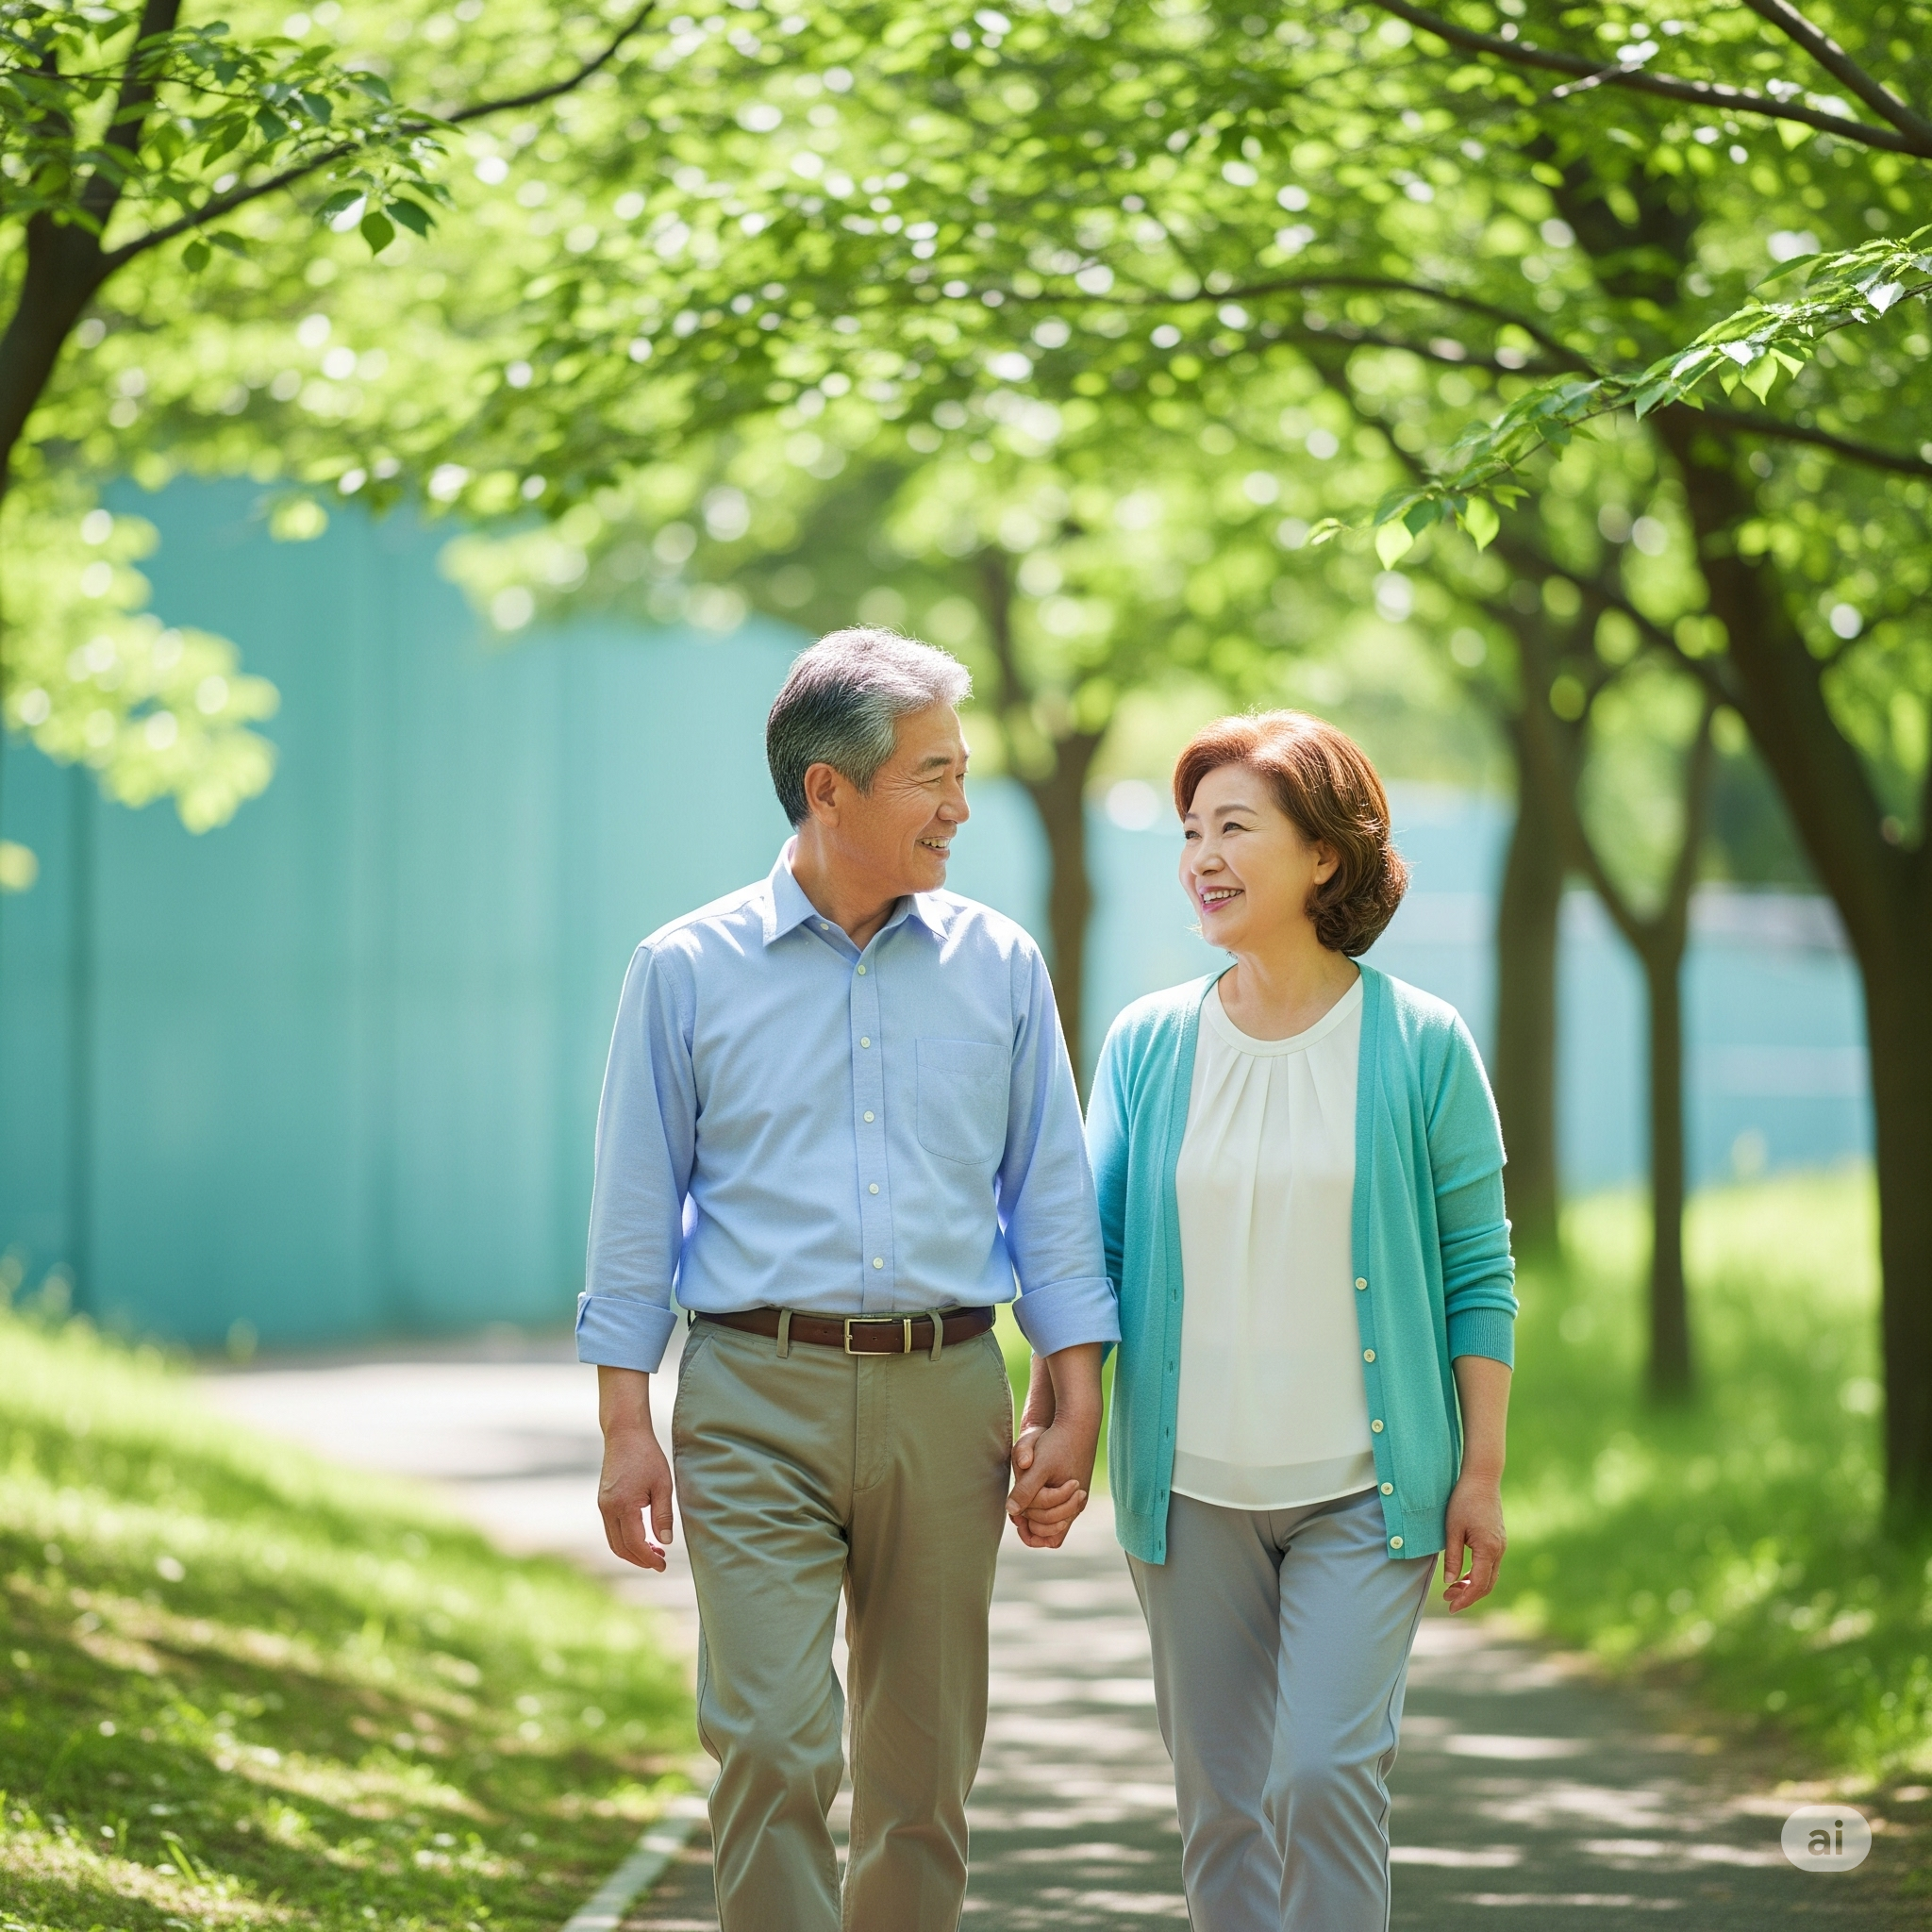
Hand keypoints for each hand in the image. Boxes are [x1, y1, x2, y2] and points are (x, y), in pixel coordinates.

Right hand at [598, 1422, 673, 1572]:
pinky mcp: (603, 1501)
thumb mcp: (663, 1484)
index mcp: (623, 1506)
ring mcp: (602, 1506)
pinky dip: (624, 1539)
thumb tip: (665, 1542)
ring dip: (632, 1551)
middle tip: (660, 1562)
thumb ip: (663, 1515)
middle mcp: (608, 1509)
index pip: (635, 1544)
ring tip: (654, 1551)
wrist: (624, 1434)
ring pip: (613, 1541)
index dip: (649, 1559)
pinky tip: (642, 1537)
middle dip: (640, 1560)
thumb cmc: (647, 1456)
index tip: (663, 1565)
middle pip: (620, 1548)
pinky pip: (611, 1530)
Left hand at [1007, 1413, 1097, 1548]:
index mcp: (1071, 1502)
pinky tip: (1029, 1494)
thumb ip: (1025, 1490)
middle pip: (1051, 1531)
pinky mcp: (1073, 1487)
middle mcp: (1076, 1504)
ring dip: (1037, 1516)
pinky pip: (1057, 1509)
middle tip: (1017, 1511)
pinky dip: (1043, 1507)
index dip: (1031, 1532)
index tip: (1018, 1517)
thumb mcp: (1038, 1466)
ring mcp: (1076, 1497)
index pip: (1050, 1537)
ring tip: (1021, 1504)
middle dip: (1032, 1522)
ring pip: (1055, 1522)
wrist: (1077, 1422)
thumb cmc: (1057, 1442)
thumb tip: (1012, 1511)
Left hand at [1441, 1473, 1504, 1611]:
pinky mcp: (1498, 1540)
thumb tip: (1450, 1582)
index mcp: (1488, 1549)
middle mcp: (1499, 1550)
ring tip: (1452, 1589)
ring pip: (1490, 1576)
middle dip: (1468, 1595)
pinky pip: (1490, 1565)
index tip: (1451, 1607)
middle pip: (1487, 1584)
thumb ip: (1453, 1557)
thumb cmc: (1463, 1500)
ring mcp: (1501, 1545)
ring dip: (1473, 1585)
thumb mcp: (1452, 1529)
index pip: (1479, 1584)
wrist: (1482, 1479)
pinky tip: (1463, 1575)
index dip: (1466, 1598)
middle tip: (1448, 1600)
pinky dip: (1478, 1574)